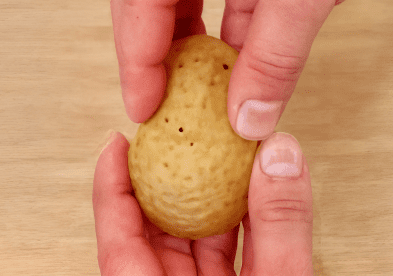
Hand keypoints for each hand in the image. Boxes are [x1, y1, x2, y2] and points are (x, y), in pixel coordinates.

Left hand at [93, 132, 312, 274]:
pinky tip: (247, 193)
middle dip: (165, 182)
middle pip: (154, 235)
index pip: (119, 244)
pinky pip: (222, 256)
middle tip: (173, 136)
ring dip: (206, 199)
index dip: (112, 190)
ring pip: (192, 243)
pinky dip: (233, 224)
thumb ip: (279, 226)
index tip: (116, 145)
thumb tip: (279, 155)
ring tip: (215, 153)